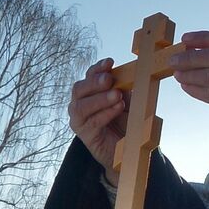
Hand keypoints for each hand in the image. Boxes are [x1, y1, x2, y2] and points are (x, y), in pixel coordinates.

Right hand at [68, 58, 126, 185]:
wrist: (127, 146)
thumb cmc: (125, 121)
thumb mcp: (127, 100)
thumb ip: (123, 88)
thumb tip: (129, 73)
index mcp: (90, 91)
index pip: (89, 76)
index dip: (98, 68)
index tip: (110, 62)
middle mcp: (80, 103)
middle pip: (79, 88)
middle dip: (95, 82)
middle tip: (109, 79)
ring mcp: (79, 119)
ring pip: (81, 105)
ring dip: (100, 99)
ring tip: (117, 95)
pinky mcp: (84, 133)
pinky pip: (92, 121)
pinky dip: (106, 113)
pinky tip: (117, 108)